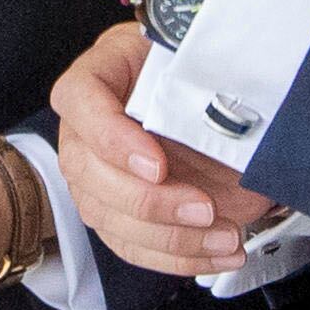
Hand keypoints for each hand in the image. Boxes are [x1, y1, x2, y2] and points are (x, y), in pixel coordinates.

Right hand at [52, 25, 275, 277]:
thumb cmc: (191, 67)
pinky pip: (134, 246)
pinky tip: (217, 252)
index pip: (80, 101)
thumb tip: (229, 100)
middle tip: (203, 206)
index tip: (157, 164)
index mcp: (97, 75)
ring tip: (224, 235)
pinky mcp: (117, 213)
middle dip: (150, 202)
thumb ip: (199, 70)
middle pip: (88, 173)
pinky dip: (179, 257)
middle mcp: (84, 129)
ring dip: (171, 238)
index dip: (112, 139)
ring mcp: (95, 175)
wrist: (203, 94)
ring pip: (111, 219)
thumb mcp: (193, 51)